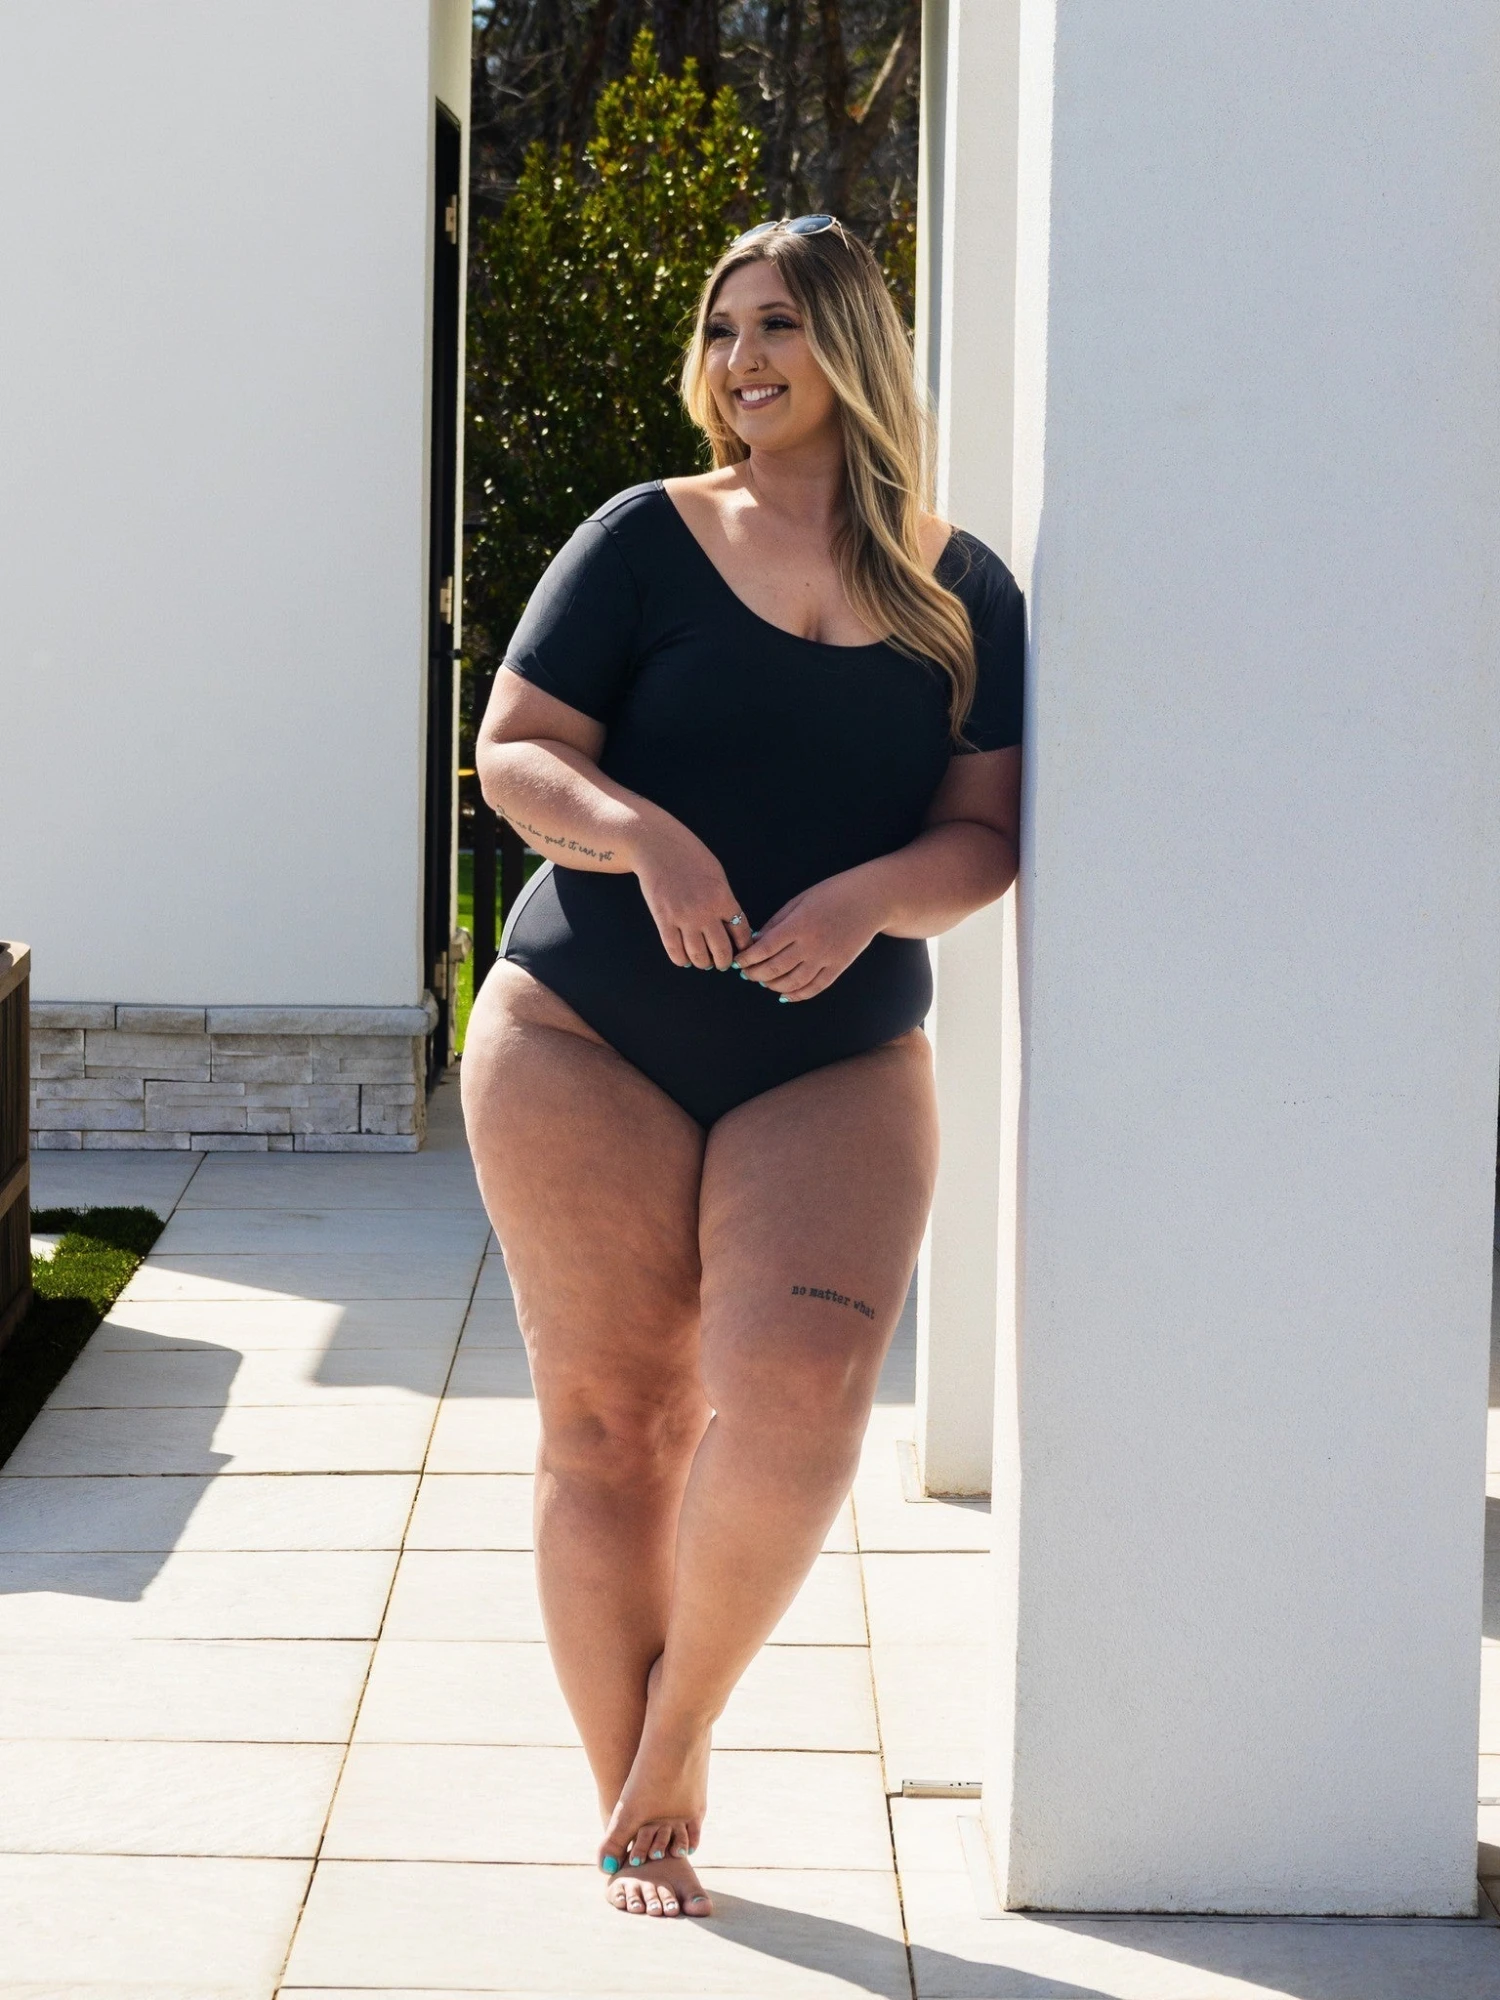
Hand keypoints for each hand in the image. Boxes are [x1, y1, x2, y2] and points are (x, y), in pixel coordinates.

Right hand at [633, 816, 747, 970]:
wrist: (657, 846)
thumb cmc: (688, 856)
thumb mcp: (717, 875)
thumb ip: (724, 899)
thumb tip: (731, 924)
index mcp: (723, 898)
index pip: (742, 933)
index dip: (743, 947)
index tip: (741, 951)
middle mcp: (705, 912)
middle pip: (722, 951)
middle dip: (724, 961)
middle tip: (722, 963)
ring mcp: (683, 918)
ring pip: (698, 956)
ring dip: (703, 963)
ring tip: (703, 962)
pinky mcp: (663, 920)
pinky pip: (674, 951)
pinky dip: (681, 960)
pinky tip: (684, 959)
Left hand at [733, 872, 881, 1001]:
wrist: (871, 900)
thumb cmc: (833, 894)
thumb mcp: (799, 900)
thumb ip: (777, 922)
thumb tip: (757, 942)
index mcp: (798, 925)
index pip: (764, 949)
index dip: (747, 959)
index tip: (738, 962)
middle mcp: (811, 944)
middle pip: (775, 969)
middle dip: (755, 975)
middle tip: (746, 974)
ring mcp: (826, 958)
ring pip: (792, 983)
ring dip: (773, 986)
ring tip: (764, 983)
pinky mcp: (839, 966)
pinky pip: (815, 987)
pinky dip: (798, 995)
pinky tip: (786, 995)